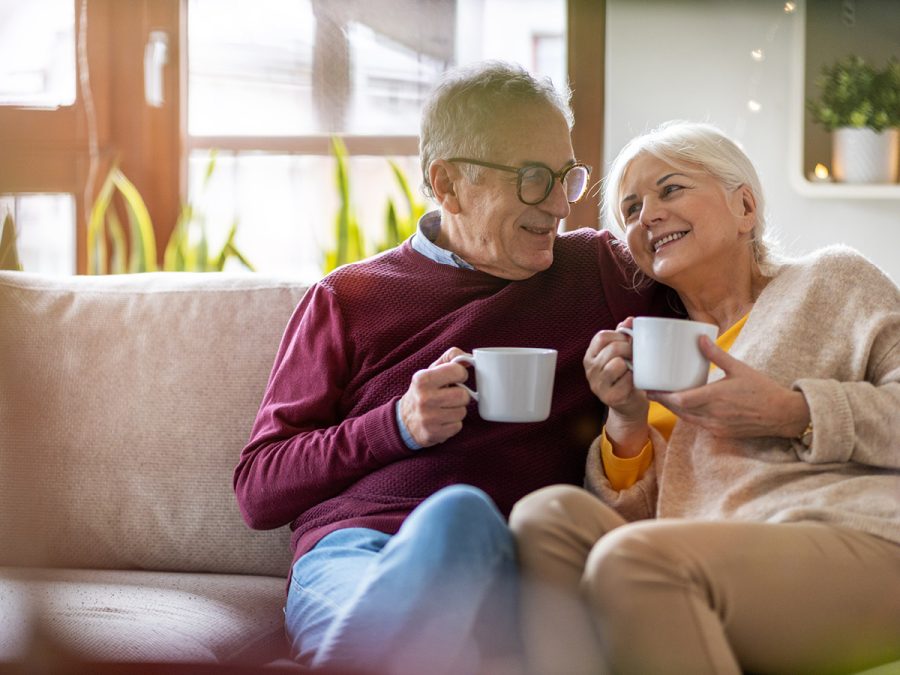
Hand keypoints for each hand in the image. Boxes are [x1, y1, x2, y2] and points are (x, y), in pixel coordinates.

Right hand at [399, 347, 471, 446]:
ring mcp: (428, 418)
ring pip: (462, 412)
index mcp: (422, 379)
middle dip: (460, 395)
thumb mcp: (430, 371)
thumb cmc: (423, 392)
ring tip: (444, 408)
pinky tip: (442, 420)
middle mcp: (424, 398)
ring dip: (457, 410)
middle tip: (449, 396)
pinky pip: (458, 426)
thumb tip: (469, 357)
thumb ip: (450, 358)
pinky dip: (453, 424)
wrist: (404, 421)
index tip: (455, 378)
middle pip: (463, 395)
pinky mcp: (433, 433)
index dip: (460, 374)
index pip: (458, 371)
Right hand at [584, 318, 649, 455]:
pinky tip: (634, 382)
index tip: (628, 342)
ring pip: (617, 364)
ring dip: (631, 365)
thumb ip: (623, 336)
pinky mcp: (609, 397)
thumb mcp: (621, 354)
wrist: (629, 406)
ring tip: (634, 369)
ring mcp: (598, 385)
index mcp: (590, 356)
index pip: (602, 336)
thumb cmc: (626, 376)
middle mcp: (590, 370)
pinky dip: (634, 379)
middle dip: (629, 349)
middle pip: (612, 348)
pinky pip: (626, 380)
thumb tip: (629, 319)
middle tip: (636, 356)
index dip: (619, 336)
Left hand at [648, 336, 809, 438]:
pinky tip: (685, 407)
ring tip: (663, 397)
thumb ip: (716, 355)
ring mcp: (716, 426)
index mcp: (716, 397)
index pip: (681, 400)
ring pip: (687, 419)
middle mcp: (713, 415)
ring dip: (674, 409)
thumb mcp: (739, 368)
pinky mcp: (721, 433)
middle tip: (651, 391)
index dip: (663, 396)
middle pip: (679, 411)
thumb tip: (699, 338)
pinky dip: (688, 416)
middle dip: (663, 401)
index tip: (650, 388)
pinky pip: (698, 424)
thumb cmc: (762, 389)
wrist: (782, 415)